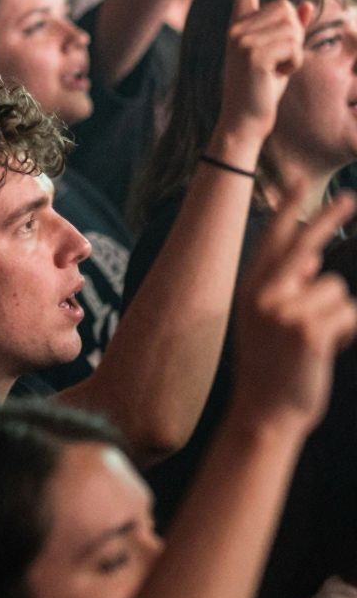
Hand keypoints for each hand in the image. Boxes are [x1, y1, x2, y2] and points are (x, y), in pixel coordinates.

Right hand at [212, 0, 304, 158]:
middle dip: (294, 36)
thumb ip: (289, 31)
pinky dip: (293, 64)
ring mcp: (241, 39)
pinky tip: (275, 77)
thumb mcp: (279, 57)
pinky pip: (293, 45)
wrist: (244, 121)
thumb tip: (305, 4)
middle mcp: (236, 28)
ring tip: (275, 71)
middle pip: (285, 8)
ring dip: (295, 52)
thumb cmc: (261, 91)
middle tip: (277, 63)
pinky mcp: (252, 52)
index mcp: (239, 27)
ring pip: (292, 26)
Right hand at [233, 191, 356, 435]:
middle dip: (329, 218)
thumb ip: (284, 289)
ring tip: (316, 344)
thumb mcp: (266, 325)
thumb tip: (314, 257)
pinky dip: (347, 332)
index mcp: (250, 291)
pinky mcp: (310, 330)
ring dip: (338, 314)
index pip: (271, 240)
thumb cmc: (271, 371)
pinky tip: (327, 353)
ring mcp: (285, 311)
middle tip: (350, 197)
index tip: (301, 182)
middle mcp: (264, 295)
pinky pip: (348, 313)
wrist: (263, 415)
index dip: (288, 209)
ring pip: (336, 289)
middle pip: (304, 245)